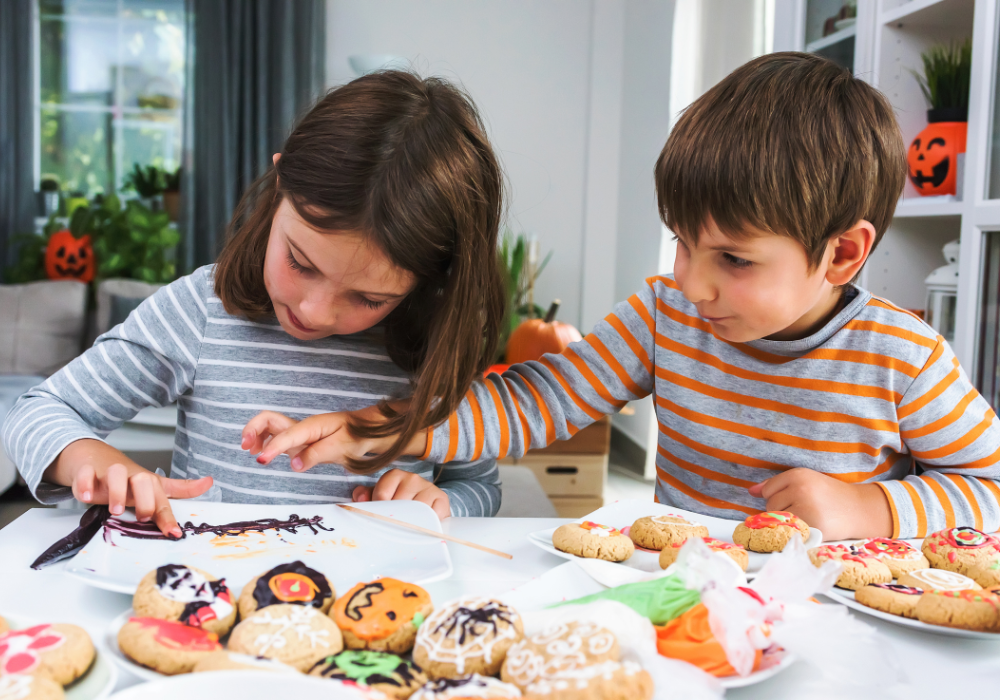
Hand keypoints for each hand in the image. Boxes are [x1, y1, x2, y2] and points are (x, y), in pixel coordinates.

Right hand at [73, 461, 212, 537]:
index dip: (169, 517)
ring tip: (116, 510)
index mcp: (149, 483)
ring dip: (117, 492)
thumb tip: (208, 483)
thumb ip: (180, 489)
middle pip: (144, 480)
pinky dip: (85, 485)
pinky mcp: (88, 472)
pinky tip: (86, 497)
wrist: (97, 458)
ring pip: (116, 474)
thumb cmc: (128, 478)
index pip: (163, 499)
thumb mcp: (154, 485)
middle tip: (142, 517)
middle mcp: (132, 477)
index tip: (174, 533)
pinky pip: (86, 474)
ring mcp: (110, 474)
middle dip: (145, 500)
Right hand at [243, 406, 426, 471]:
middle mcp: (302, 427)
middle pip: (269, 419)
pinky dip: (264, 441)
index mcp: (312, 427)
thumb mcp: (341, 448)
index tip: (261, 460)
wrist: (368, 432)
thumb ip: (316, 455)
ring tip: (248, 450)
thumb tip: (294, 464)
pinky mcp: (300, 440)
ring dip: (255, 434)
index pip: (287, 435)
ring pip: (270, 426)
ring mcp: (299, 432)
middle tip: (245, 447)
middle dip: (253, 429)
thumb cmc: (356, 437)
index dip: (272, 447)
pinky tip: (262, 453)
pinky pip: (276, 436)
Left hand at [352, 469, 449, 518]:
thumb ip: (365, 496)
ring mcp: (428, 488)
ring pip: (416, 510)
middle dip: (394, 518)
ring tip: (408, 529)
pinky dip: (428, 524)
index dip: (379, 509)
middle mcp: (412, 478)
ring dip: (411, 523)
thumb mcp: (380, 498)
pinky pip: (433, 515)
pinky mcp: (442, 499)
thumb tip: (361, 499)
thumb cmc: (399, 503)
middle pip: (399, 503)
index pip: (382, 493)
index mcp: (395, 476)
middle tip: (393, 527)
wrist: (427, 505)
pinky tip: (423, 527)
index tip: (380, 518)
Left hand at [747, 468, 891, 539]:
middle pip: (770, 505)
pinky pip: (789, 531)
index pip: (768, 489)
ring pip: (778, 519)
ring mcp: (805, 509)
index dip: (778, 496)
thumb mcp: (806, 481)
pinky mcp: (811, 527)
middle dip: (782, 509)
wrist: (859, 509)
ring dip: (787, 522)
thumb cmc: (829, 495)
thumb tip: (751, 491)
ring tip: (808, 517)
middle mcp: (800, 490)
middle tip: (805, 508)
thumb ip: (777, 484)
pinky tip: (809, 526)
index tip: (794, 498)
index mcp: (798, 475)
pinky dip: (794, 532)